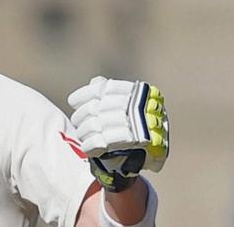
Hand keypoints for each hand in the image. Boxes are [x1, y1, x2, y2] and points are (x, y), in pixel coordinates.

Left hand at [68, 76, 168, 191]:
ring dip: (83, 133)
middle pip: (92, 108)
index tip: (73, 102)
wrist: (160, 151)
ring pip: (93, 126)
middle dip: (80, 117)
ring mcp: (133, 124)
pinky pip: (99, 142)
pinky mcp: (130, 143)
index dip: (82, 95)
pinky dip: (90, 145)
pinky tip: (88, 147)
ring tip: (84, 135)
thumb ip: (113, 91)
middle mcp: (133, 105)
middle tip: (78, 123)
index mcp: (134, 91)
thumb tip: (95, 82)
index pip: (100, 88)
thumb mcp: (133, 101)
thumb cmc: (141, 123)